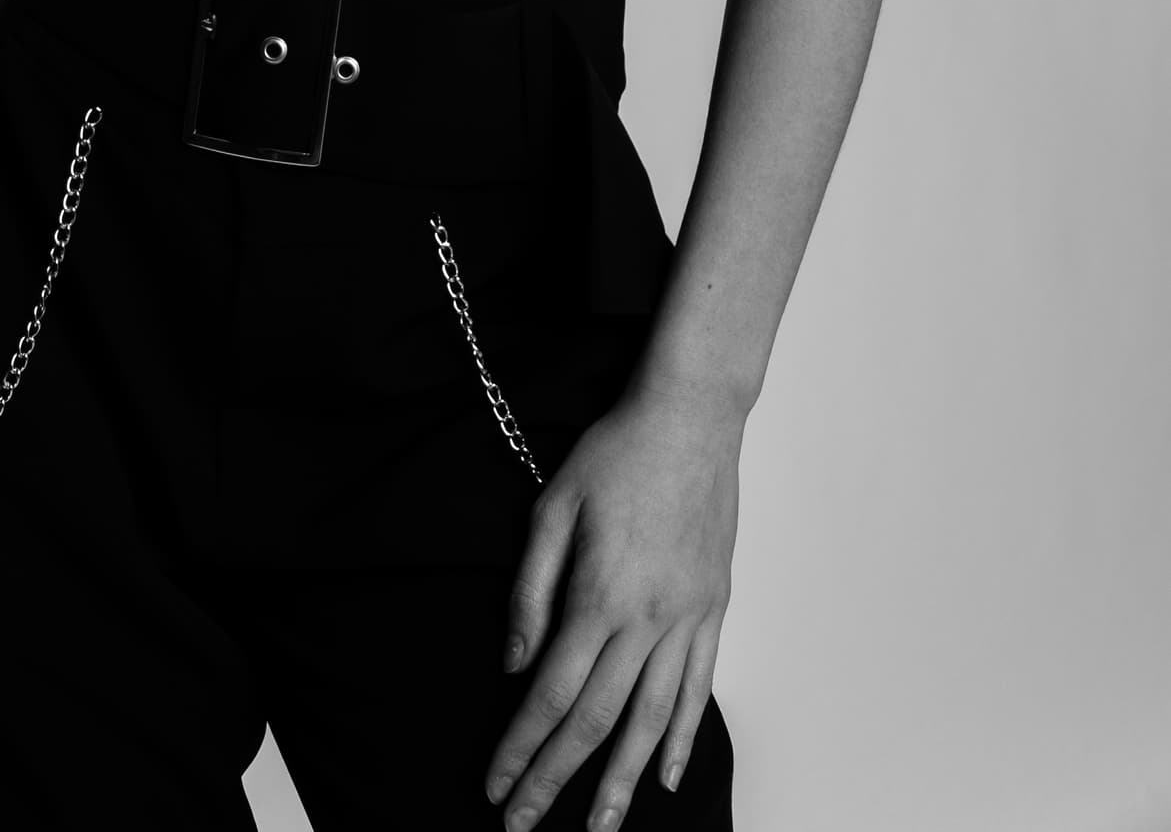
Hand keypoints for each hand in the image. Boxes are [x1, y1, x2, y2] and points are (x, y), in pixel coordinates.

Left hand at [484, 368, 743, 828]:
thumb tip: (514, 663)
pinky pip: (698, 687)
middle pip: (596, 721)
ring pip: (652, 720)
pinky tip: (662, 774)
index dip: (521, 749)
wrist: (690, 418)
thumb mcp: (553, 508)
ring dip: (622, 780)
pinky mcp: (713, 610)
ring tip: (600, 827)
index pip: (551, 694)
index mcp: (600, 596)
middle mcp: (646, 620)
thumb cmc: (616, 454)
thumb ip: (530, 590)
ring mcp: (687, 619)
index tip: (497, 788)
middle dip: (558, 781)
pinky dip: (680, 737)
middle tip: (526, 826)